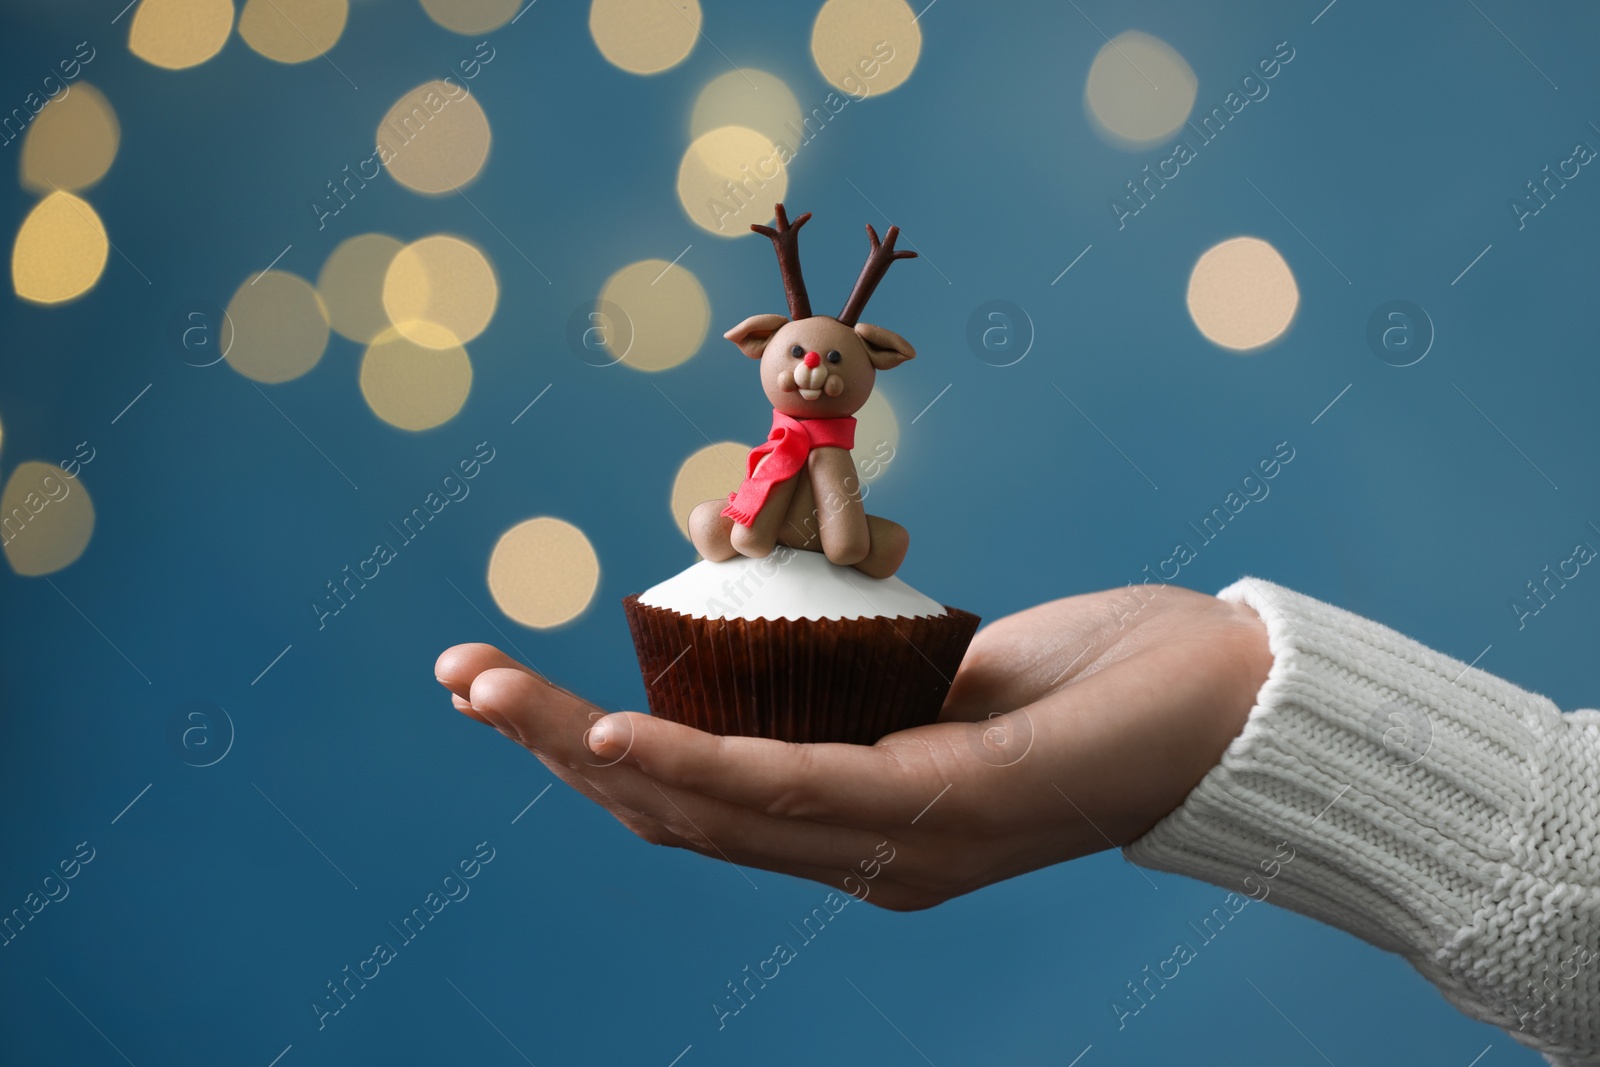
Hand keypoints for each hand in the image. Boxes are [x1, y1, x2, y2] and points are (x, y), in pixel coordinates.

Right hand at [434, 583, 1271, 909]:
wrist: (1239, 703)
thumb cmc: (1100, 677)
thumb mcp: (949, 673)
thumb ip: (863, 685)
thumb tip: (787, 640)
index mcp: (858, 825)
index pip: (697, 804)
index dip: (588, 754)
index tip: (508, 689)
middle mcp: (864, 858)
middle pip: (673, 814)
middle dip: (549, 748)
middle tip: (457, 676)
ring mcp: (899, 849)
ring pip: (706, 810)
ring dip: (584, 750)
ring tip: (490, 691)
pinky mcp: (943, 816)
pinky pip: (790, 793)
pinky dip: (690, 764)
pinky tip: (609, 730)